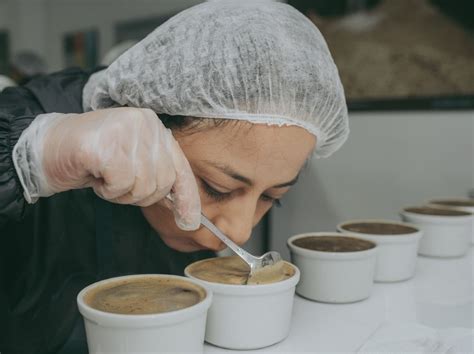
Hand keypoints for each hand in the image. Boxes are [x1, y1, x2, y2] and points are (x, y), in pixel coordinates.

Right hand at [13, 107, 200, 229]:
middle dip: (140, 195)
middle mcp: (145, 122)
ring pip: (143, 185)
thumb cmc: (92, 159)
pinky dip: (108, 190)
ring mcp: (126, 130)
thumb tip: (187, 211)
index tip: (189, 221)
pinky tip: (95, 175)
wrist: (47, 148)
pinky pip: (121, 184)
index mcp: (154, 125)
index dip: (187, 197)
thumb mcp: (132, 163)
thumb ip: (158, 175)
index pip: (180, 166)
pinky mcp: (106, 144)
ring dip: (121, 193)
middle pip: (163, 181)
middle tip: (117, 183)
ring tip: (105, 176)